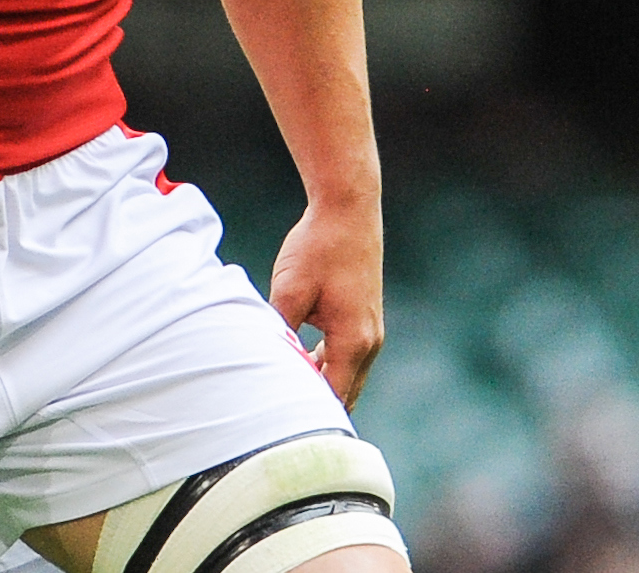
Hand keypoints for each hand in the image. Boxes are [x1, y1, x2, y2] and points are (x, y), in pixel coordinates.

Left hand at [268, 197, 384, 409]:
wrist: (347, 213)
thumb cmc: (318, 250)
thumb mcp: (289, 290)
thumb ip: (281, 330)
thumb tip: (268, 360)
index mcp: (354, 342)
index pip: (333, 395)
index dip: (309, 412)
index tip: (284, 425)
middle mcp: (369, 342)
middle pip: (343, 390)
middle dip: (316, 403)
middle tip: (281, 417)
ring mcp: (370, 331)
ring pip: (345, 373)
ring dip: (319, 381)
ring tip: (285, 391)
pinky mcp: (364, 318)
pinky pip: (345, 354)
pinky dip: (326, 363)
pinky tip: (298, 359)